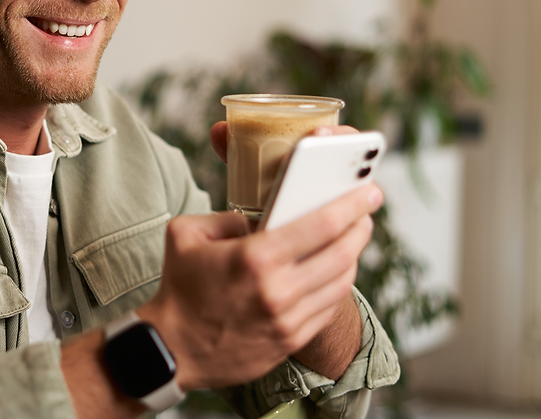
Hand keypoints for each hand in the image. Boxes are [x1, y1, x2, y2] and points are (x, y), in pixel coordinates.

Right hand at [205, 120, 380, 378]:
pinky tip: (335, 269)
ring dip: (354, 254)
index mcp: (254, 258)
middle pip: (342, 253)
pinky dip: (338, 283)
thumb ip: (226, 217)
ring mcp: (287, 319)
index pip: (321, 224)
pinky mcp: (291, 339)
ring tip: (353, 236)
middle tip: (366, 210)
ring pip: (342, 281)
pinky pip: (329, 307)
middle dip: (361, 226)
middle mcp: (277, 290)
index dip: (352, 204)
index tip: (368, 192)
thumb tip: (259, 217)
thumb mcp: (186, 233)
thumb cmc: (180, 287)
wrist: (172, 349)